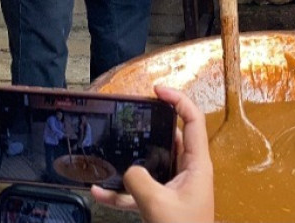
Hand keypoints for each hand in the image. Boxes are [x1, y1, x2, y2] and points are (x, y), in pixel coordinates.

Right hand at [90, 86, 213, 222]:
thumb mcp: (158, 204)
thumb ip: (139, 180)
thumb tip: (129, 169)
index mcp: (197, 164)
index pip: (192, 120)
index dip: (178, 100)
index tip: (156, 91)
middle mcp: (188, 171)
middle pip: (169, 138)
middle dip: (148, 127)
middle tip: (128, 117)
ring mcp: (174, 188)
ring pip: (151, 165)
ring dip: (130, 161)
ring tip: (110, 150)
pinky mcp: (162, 204)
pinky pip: (139, 192)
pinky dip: (120, 192)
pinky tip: (97, 192)